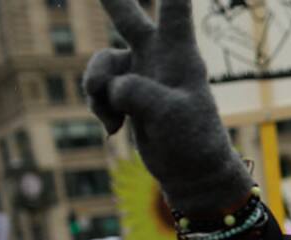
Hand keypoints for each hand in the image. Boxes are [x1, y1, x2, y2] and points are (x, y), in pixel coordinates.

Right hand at [83, 0, 251, 214]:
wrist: (192, 172)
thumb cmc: (194, 141)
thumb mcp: (171, 115)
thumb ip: (138, 92)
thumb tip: (112, 87)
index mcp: (179, 53)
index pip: (175, 6)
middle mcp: (158, 55)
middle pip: (126, 13)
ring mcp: (140, 73)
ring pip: (100, 65)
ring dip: (96, 89)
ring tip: (112, 117)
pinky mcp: (126, 93)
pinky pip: (98, 90)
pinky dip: (99, 108)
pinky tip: (114, 130)